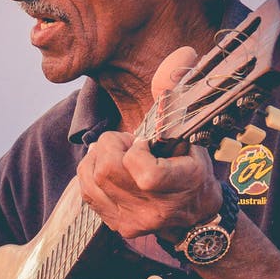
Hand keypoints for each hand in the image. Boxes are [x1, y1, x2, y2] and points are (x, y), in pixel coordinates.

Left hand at [76, 46, 221, 239]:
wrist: (193, 218)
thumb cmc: (192, 172)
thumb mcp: (192, 139)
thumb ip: (177, 102)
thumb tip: (182, 54)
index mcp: (181, 187)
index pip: (145, 174)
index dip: (136, 151)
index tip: (145, 142)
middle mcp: (154, 209)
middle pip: (107, 169)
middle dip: (111, 145)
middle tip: (128, 143)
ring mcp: (131, 221)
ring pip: (91, 177)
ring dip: (100, 157)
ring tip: (121, 156)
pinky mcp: (114, 224)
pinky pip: (86, 188)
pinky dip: (91, 171)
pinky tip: (109, 168)